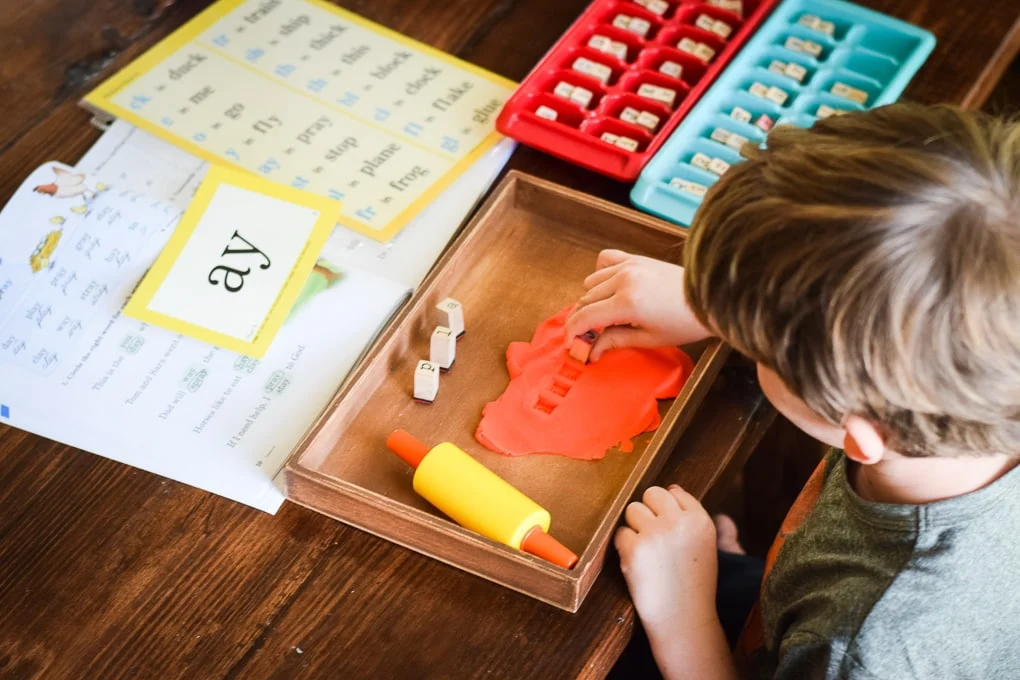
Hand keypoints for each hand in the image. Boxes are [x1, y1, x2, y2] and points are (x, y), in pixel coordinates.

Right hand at [564, 250, 710, 360]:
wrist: (710, 297)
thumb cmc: (684, 322)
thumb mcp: (649, 339)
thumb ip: (615, 341)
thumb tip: (592, 351)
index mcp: (628, 302)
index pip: (585, 316)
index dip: (573, 332)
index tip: (572, 344)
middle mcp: (624, 280)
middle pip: (584, 300)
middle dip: (582, 321)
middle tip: (588, 337)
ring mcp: (629, 266)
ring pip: (591, 283)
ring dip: (591, 300)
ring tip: (604, 316)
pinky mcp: (635, 258)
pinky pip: (604, 261)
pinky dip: (600, 275)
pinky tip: (608, 289)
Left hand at [615, 485, 718, 628]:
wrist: (684, 620)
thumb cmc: (694, 584)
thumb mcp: (709, 547)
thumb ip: (695, 516)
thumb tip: (676, 489)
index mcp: (700, 520)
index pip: (674, 492)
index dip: (666, 510)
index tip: (668, 527)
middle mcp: (679, 523)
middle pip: (651, 494)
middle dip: (648, 511)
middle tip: (654, 537)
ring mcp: (656, 534)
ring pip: (632, 509)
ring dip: (635, 527)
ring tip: (648, 551)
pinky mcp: (635, 549)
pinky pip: (620, 533)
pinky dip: (625, 547)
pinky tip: (639, 564)